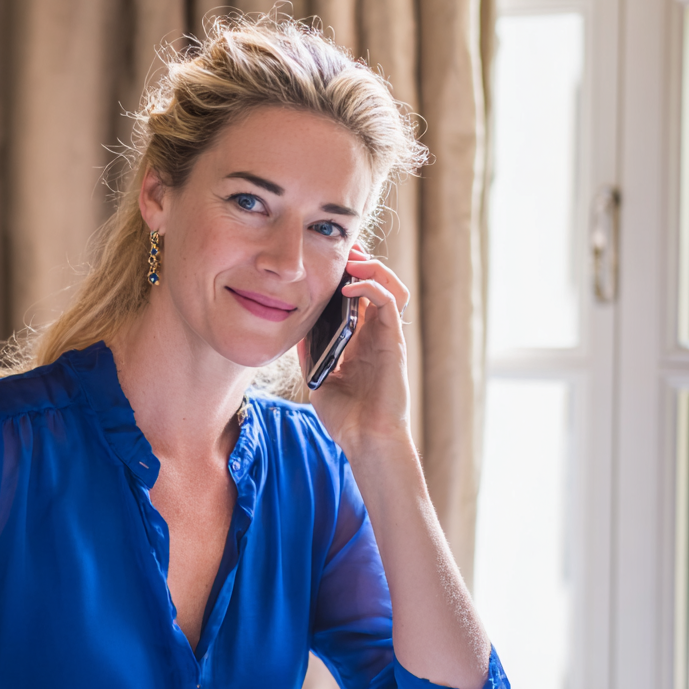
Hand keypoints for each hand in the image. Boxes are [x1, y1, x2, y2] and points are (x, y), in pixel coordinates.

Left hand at [299, 247, 410, 452]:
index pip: (359, 297)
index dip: (348, 275)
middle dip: (362, 261)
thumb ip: (311, 353)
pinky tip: (350, 287)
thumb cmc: (346, 418)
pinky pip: (389, 302)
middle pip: (378, 284)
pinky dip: (372, 287)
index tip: (329, 259)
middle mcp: (376, 335)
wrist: (366, 441)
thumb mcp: (319, 378)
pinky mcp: (394, 341)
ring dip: (372, 267)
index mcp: (361, 341)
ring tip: (351, 260)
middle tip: (342, 248)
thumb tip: (295, 332)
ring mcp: (387, 337)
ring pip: (390, 286)